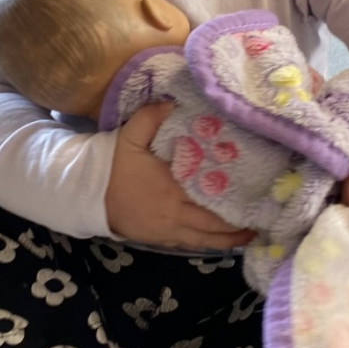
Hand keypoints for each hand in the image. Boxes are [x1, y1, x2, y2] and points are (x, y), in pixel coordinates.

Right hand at [105, 102, 254, 249]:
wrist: (89, 195)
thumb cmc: (112, 167)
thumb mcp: (129, 136)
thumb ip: (150, 117)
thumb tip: (174, 101)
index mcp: (173, 189)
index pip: (211, 198)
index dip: (235, 202)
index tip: (256, 198)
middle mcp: (175, 214)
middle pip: (214, 227)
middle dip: (238, 226)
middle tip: (259, 221)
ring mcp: (168, 231)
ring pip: (205, 241)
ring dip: (228, 241)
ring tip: (249, 236)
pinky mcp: (160, 241)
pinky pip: (190, 246)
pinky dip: (208, 245)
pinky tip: (221, 243)